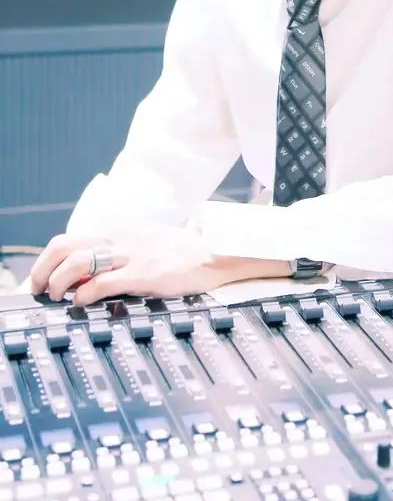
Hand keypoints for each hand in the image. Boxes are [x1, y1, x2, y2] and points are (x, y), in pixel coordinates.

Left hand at [29, 226, 289, 304]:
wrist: (212, 253)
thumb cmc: (177, 252)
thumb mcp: (140, 243)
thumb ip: (113, 254)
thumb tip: (83, 276)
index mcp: (116, 230)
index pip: (67, 239)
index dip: (46, 260)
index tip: (39, 278)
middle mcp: (118, 238)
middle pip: (64, 247)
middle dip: (43, 270)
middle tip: (40, 290)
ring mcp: (130, 255)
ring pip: (78, 262)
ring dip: (59, 282)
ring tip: (58, 297)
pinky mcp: (143, 273)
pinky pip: (103, 283)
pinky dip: (84, 295)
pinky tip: (82, 303)